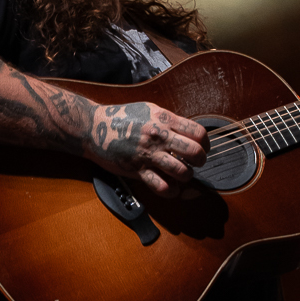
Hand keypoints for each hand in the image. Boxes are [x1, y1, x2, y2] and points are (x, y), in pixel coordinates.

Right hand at [86, 98, 209, 198]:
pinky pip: (162, 186)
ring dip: (187, 176)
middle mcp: (159, 137)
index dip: (205, 143)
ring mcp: (148, 155)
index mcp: (164, 120)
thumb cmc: (121, 117)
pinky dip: (172, 191)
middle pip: (195, 153)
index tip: (202, 147)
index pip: (198, 133)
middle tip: (195, 163)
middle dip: (200, 161)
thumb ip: (169, 120)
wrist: (94, 128)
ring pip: (182, 172)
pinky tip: (172, 187)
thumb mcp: (149, 110)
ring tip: (182, 174)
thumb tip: (188, 131)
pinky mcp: (138, 170)